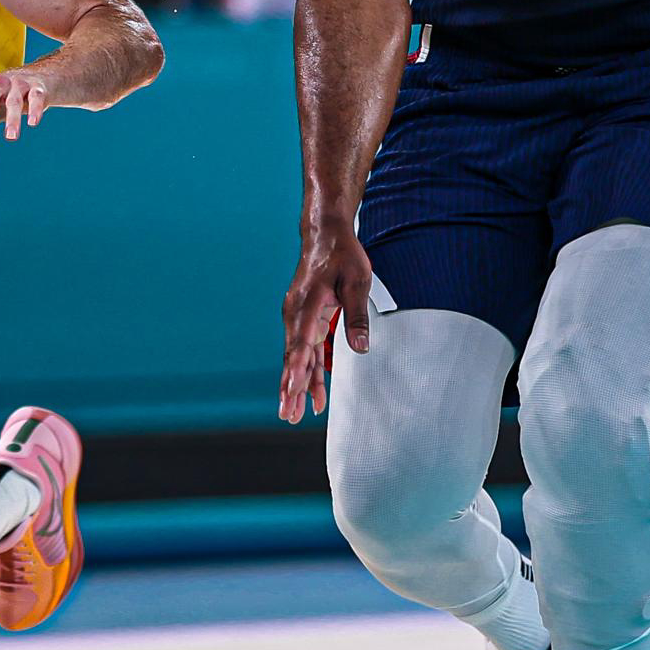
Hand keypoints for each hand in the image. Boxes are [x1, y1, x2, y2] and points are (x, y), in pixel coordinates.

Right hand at [279, 219, 373, 423]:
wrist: (325, 234)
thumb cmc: (342, 255)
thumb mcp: (357, 282)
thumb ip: (356, 316)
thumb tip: (361, 348)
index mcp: (307, 303)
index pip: (300, 342)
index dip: (298, 368)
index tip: (293, 389)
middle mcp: (296, 312)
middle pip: (292, 356)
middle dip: (290, 388)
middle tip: (288, 415)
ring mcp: (297, 316)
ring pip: (297, 356)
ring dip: (297, 384)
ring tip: (295, 413)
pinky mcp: (304, 318)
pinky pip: (305, 348)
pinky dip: (308, 369)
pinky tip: (313, 390)